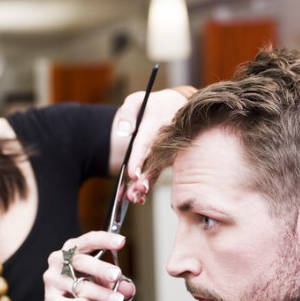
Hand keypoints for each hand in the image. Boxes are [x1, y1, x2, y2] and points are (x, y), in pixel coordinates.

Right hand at [42, 231, 135, 300]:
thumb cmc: (80, 284)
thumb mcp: (100, 280)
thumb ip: (115, 283)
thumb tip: (129, 289)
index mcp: (72, 249)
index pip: (89, 240)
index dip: (105, 240)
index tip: (121, 241)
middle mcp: (59, 260)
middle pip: (80, 261)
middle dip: (101, 268)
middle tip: (117, 275)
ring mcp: (52, 279)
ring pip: (78, 285)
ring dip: (100, 293)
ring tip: (117, 299)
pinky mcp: (50, 298)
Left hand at [113, 87, 191, 202]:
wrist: (175, 107)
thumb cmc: (151, 105)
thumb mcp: (136, 101)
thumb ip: (127, 114)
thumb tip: (124, 133)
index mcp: (156, 124)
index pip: (145, 143)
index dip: (139, 159)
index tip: (133, 173)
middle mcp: (165, 141)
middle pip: (152, 163)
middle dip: (143, 180)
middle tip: (133, 195)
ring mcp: (168, 152)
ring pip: (156, 171)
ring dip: (145, 186)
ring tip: (133, 199)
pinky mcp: (167, 160)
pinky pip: (156, 173)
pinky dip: (147, 185)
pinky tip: (138, 197)